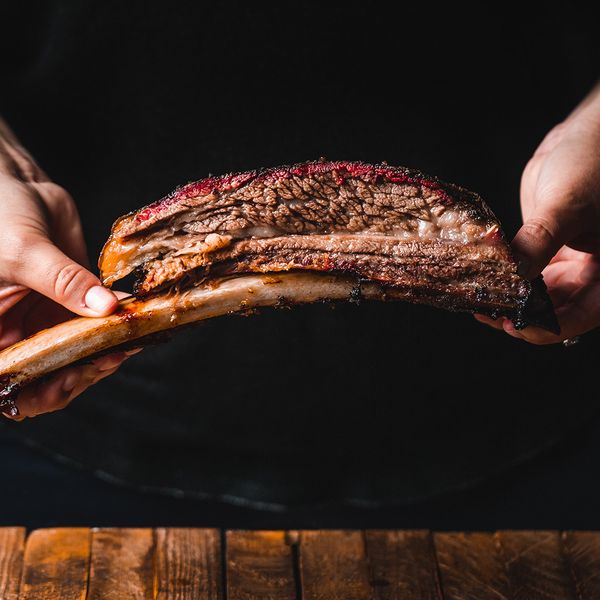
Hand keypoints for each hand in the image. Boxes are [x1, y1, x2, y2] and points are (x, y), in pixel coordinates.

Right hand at [0, 119, 135, 418]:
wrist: (16, 187)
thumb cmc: (1, 216)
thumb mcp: (24, 251)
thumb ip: (64, 281)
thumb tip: (108, 308)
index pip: (14, 385)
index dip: (42, 391)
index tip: (74, 374)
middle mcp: (20, 337)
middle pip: (53, 377)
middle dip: (86, 370)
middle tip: (114, 352)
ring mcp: (48, 324)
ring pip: (82, 355)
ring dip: (110, 350)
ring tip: (133, 336)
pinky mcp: (75, 305)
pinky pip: (100, 325)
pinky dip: (120, 326)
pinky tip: (139, 320)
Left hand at [475, 84, 599, 343]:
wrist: (587, 134)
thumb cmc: (594, 163)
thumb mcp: (567, 205)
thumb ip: (539, 242)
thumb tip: (514, 276)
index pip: (579, 317)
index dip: (545, 327)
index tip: (511, 323)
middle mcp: (592, 274)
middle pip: (555, 311)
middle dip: (521, 315)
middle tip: (486, 311)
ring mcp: (569, 263)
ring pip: (538, 296)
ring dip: (509, 299)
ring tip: (479, 298)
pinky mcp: (546, 250)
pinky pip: (526, 273)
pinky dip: (506, 278)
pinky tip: (482, 278)